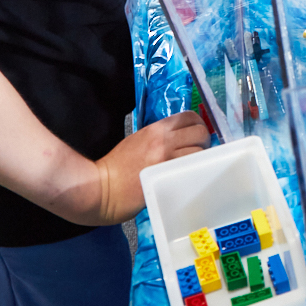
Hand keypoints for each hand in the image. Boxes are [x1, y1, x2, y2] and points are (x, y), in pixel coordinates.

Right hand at [86, 111, 207, 224]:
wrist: (101, 189)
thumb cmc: (116, 167)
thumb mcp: (138, 141)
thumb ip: (160, 137)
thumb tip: (182, 138)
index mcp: (156, 130)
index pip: (189, 116)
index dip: (198, 125)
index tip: (196, 136)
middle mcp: (164, 141)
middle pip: (200, 132)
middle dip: (204, 141)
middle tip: (197, 152)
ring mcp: (167, 159)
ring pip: (200, 151)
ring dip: (200, 158)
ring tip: (191, 166)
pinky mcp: (167, 178)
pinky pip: (191, 170)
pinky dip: (193, 172)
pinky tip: (187, 177)